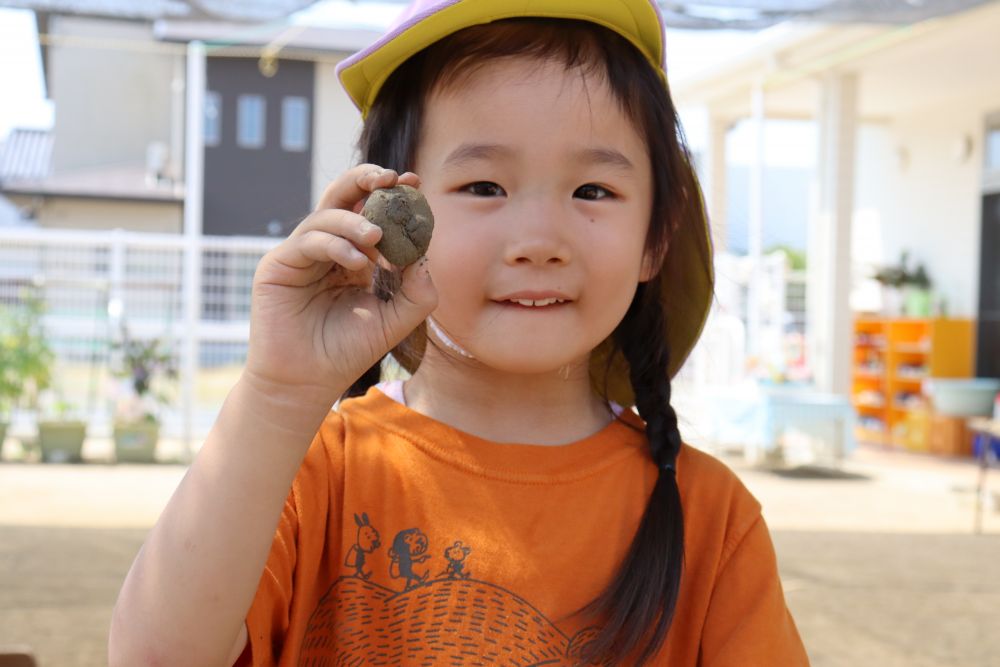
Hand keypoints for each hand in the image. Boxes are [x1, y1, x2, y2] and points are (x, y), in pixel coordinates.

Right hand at [244, 165, 436, 400]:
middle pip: (342, 197)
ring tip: (378, 238)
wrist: (307, 382)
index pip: (371, 213)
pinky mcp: (278, 265)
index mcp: (352, 256)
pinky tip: (357, 262)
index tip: (414, 183)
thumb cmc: (347, 352)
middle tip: (391, 179)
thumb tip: (425, 255)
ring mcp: (300, 254)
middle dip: (366, 181)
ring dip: (356, 221)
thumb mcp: (395, 320)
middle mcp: (325, 249)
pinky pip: (308, 240)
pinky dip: (336, 244)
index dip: (390, 194)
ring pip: (326, 215)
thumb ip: (417, 291)